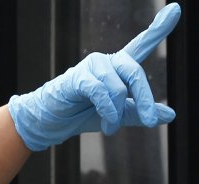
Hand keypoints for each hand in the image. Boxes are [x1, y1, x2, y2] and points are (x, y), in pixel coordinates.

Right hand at [9, 3, 180, 151]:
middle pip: (135, 73)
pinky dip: (108, 110)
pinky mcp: (78, 77)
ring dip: (117, 113)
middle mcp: (107, 62)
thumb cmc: (80, 114)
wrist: (51, 123)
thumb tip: (169, 114)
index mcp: (118, 68)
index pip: (141, 44)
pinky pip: (102, 91)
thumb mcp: (117, 116)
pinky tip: (107, 124)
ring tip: (110, 128)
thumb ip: (140, 112)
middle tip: (152, 121)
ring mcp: (92, 67)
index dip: (158, 28)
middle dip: (145, 100)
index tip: (175, 9)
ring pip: (119, 87)